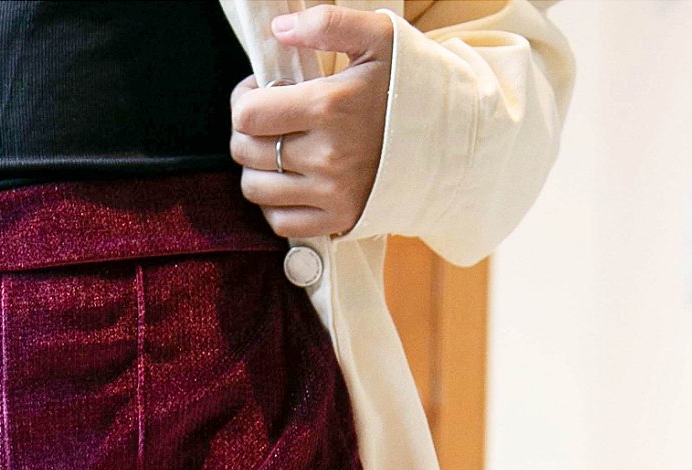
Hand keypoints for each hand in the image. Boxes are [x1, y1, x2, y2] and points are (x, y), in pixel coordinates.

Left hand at [230, 4, 393, 239]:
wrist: (449, 138)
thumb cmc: (409, 85)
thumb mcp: (378, 37)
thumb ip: (326, 24)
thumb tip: (279, 32)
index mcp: (328, 106)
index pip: (248, 115)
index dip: (243, 100)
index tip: (258, 92)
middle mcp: (325, 156)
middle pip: (246, 151)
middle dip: (246, 131)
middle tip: (269, 119)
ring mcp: (331, 194)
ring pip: (256, 189)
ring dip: (256, 168)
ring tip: (278, 149)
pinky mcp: (338, 221)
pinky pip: (279, 222)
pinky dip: (274, 204)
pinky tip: (289, 181)